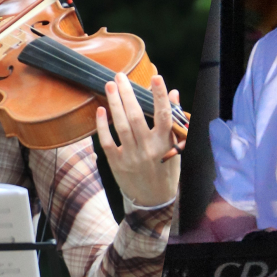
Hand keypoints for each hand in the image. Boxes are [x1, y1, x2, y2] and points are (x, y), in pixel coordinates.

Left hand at [95, 72, 180, 207]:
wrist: (154, 200)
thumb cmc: (166, 169)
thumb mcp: (176, 147)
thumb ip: (174, 120)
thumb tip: (174, 93)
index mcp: (165, 143)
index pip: (165, 115)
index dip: (160, 96)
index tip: (156, 77)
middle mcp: (149, 149)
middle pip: (136, 116)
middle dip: (127, 93)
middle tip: (120, 76)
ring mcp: (132, 156)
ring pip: (121, 126)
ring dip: (114, 104)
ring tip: (109, 86)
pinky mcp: (117, 164)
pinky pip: (108, 141)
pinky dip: (103, 126)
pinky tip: (101, 110)